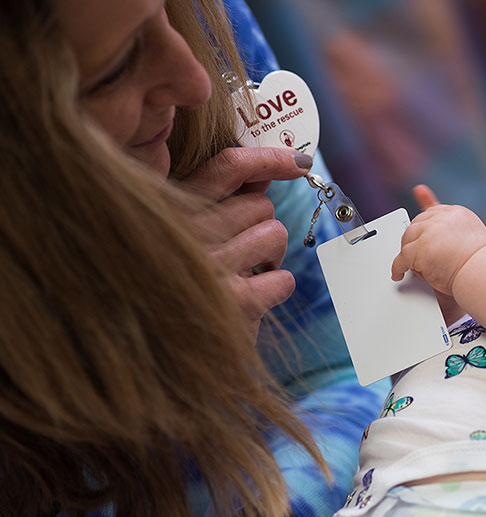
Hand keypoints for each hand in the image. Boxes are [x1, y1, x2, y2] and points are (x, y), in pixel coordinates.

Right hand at [180, 147, 311, 336]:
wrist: (155, 357)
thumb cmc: (177, 284)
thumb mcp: (182, 233)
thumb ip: (218, 201)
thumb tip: (266, 172)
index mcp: (168, 207)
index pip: (229, 166)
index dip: (271, 159)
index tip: (299, 163)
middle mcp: (186, 232)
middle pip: (261, 206)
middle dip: (262, 226)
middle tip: (243, 251)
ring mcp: (210, 266)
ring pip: (276, 235)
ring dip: (270, 256)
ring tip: (244, 273)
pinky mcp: (235, 301)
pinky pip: (284, 279)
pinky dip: (275, 289)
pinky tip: (251, 299)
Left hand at [391, 185, 485, 294]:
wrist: (485, 273)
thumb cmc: (481, 262)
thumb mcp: (468, 236)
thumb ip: (451, 229)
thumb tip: (434, 208)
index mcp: (456, 213)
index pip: (432, 211)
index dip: (424, 222)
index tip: (417, 218)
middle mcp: (442, 218)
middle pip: (417, 224)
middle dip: (415, 240)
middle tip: (416, 257)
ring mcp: (430, 231)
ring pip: (407, 240)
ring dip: (408, 254)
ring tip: (414, 268)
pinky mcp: (421, 248)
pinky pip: (402, 258)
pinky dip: (398, 268)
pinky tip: (398, 274)